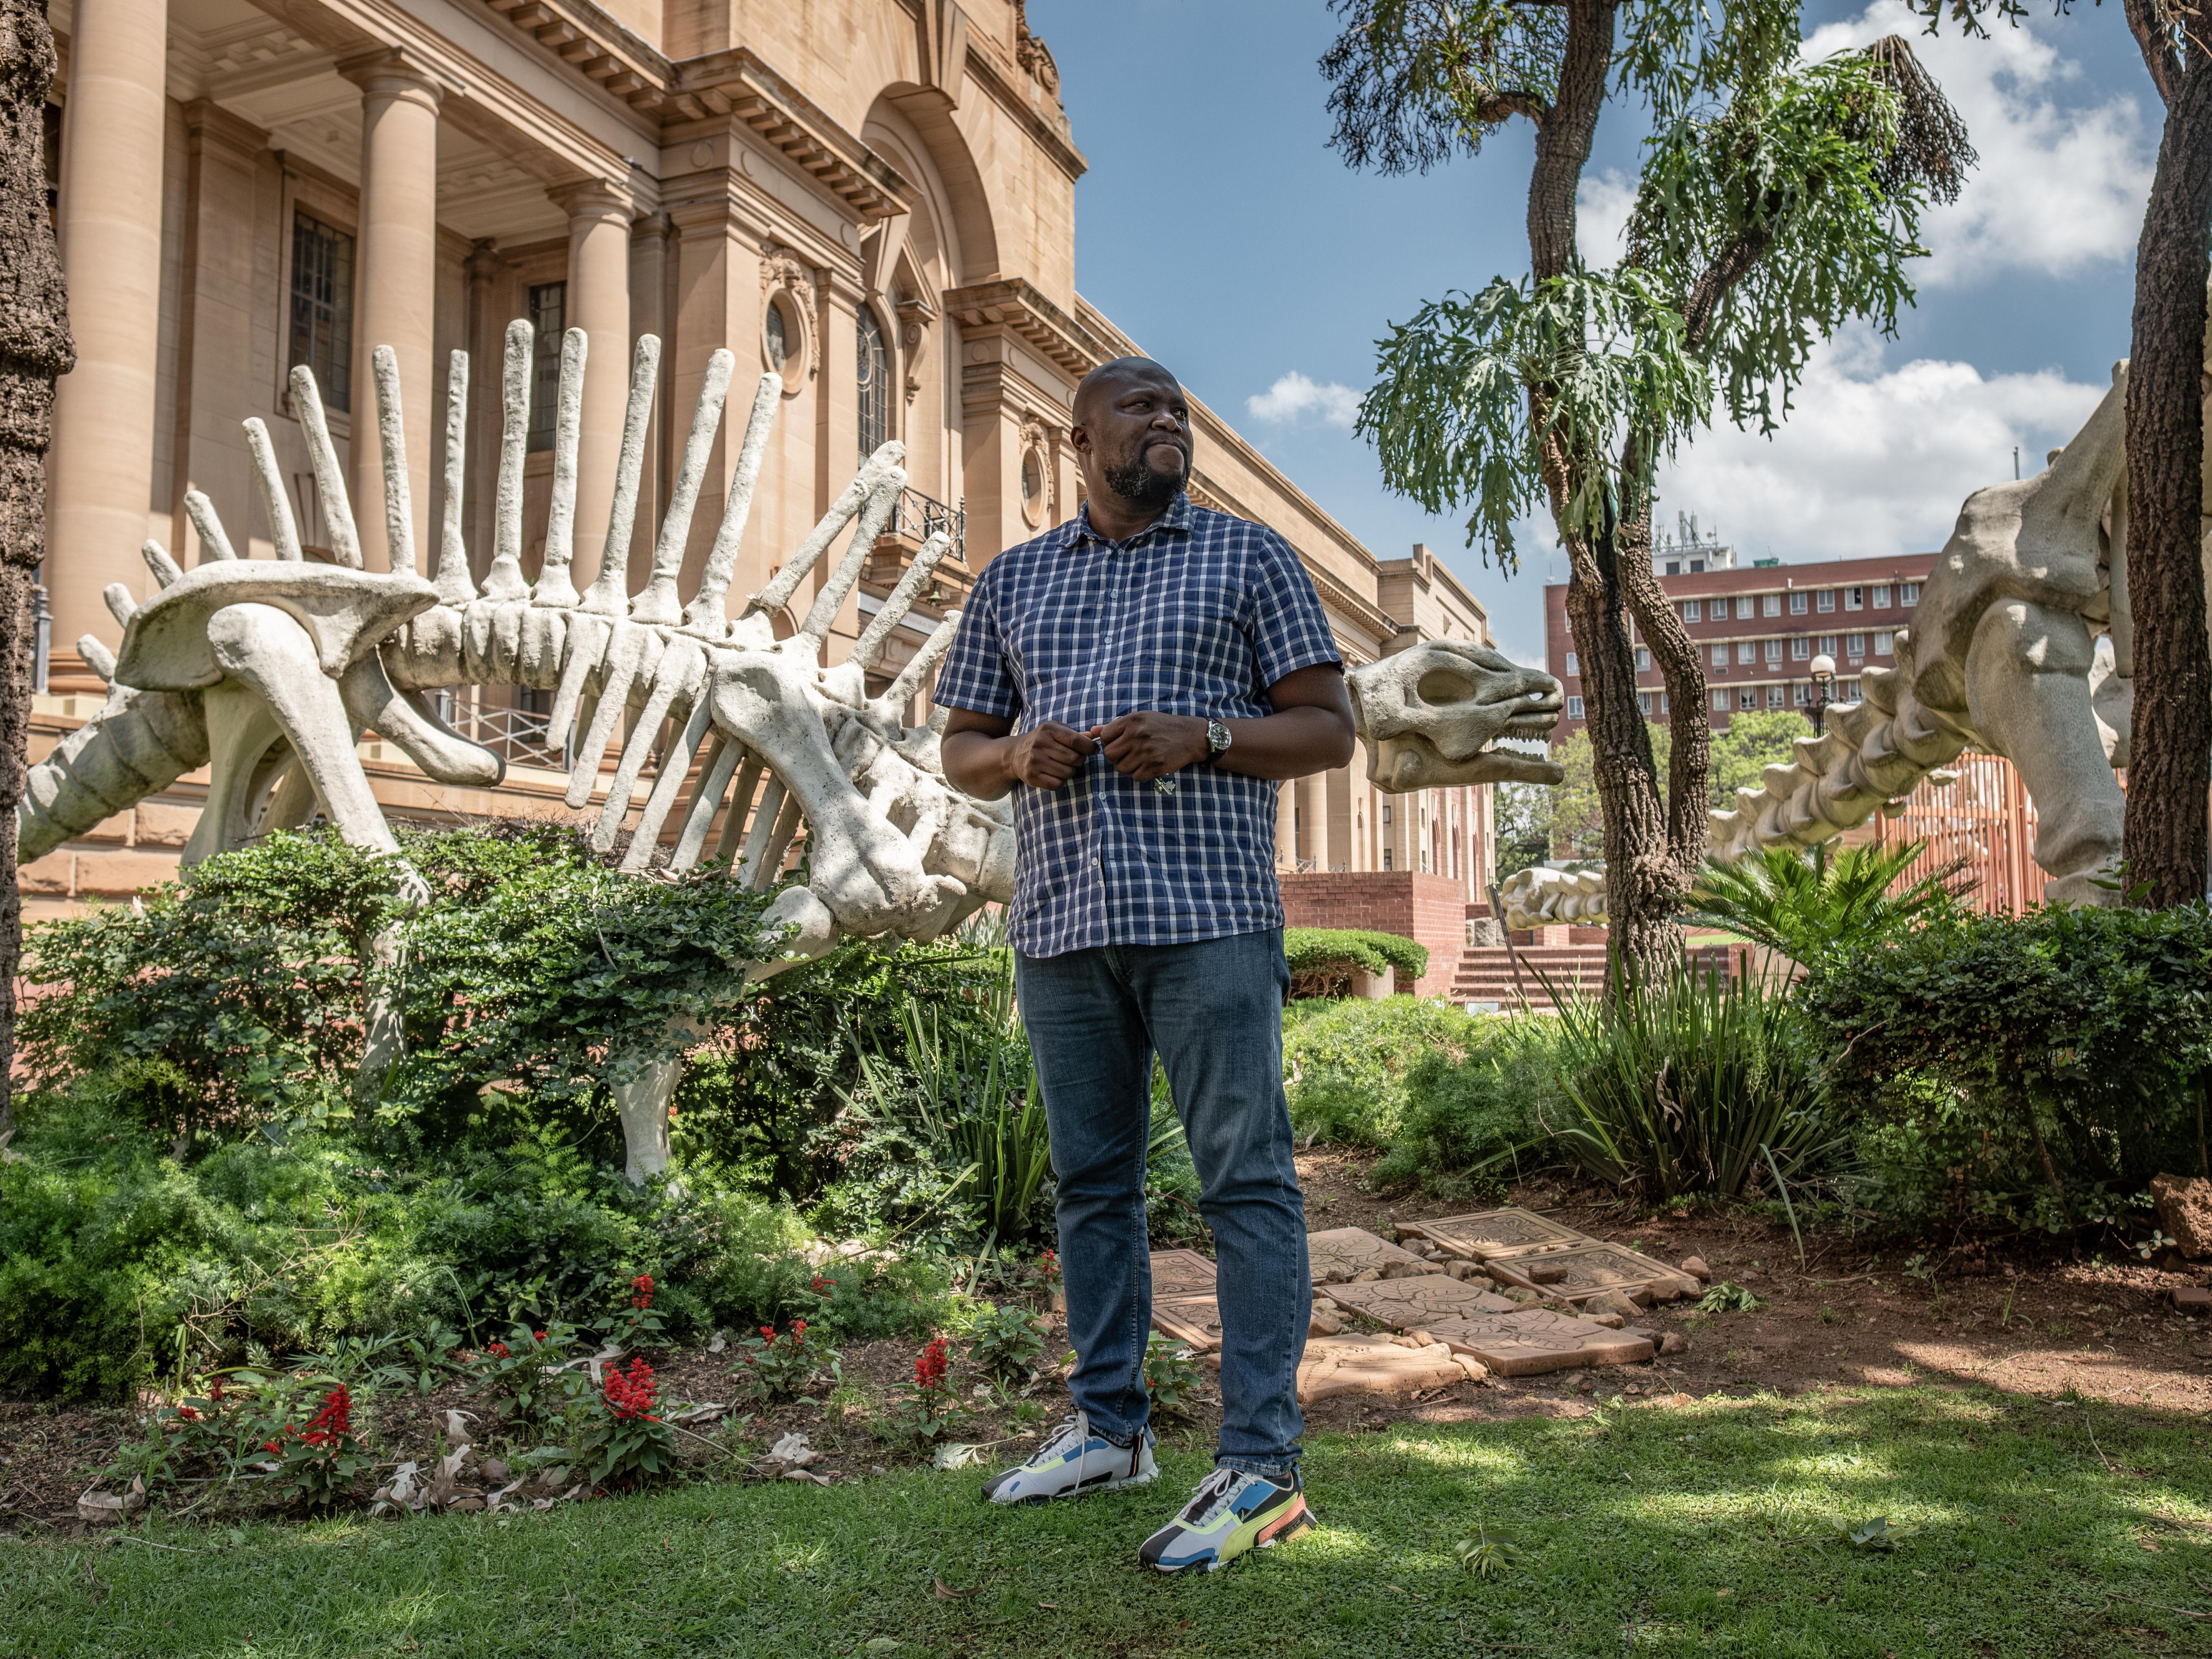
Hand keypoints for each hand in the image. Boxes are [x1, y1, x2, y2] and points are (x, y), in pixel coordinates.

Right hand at [1005, 720, 1093, 789]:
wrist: (1015, 753)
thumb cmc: (1042, 740)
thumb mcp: (1056, 730)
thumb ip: (1075, 734)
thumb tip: (1094, 736)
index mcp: (1048, 730)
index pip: (1076, 741)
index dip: (1089, 747)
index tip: (1094, 750)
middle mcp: (1040, 744)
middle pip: (1075, 758)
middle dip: (1080, 760)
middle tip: (1075, 759)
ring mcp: (1034, 761)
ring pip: (1068, 773)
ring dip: (1070, 771)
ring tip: (1062, 766)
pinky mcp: (1031, 776)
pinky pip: (1058, 784)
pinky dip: (1060, 781)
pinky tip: (1054, 774)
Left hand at [1092, 712, 1208, 781]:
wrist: (1190, 736)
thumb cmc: (1162, 726)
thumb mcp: (1140, 719)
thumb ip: (1115, 726)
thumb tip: (1091, 731)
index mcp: (1132, 721)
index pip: (1105, 737)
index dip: (1108, 743)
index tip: (1118, 744)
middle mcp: (1138, 735)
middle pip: (1110, 755)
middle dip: (1115, 758)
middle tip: (1127, 755)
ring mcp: (1146, 751)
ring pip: (1122, 768)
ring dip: (1128, 767)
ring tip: (1139, 760)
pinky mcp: (1155, 765)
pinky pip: (1136, 776)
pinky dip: (1140, 774)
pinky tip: (1148, 766)